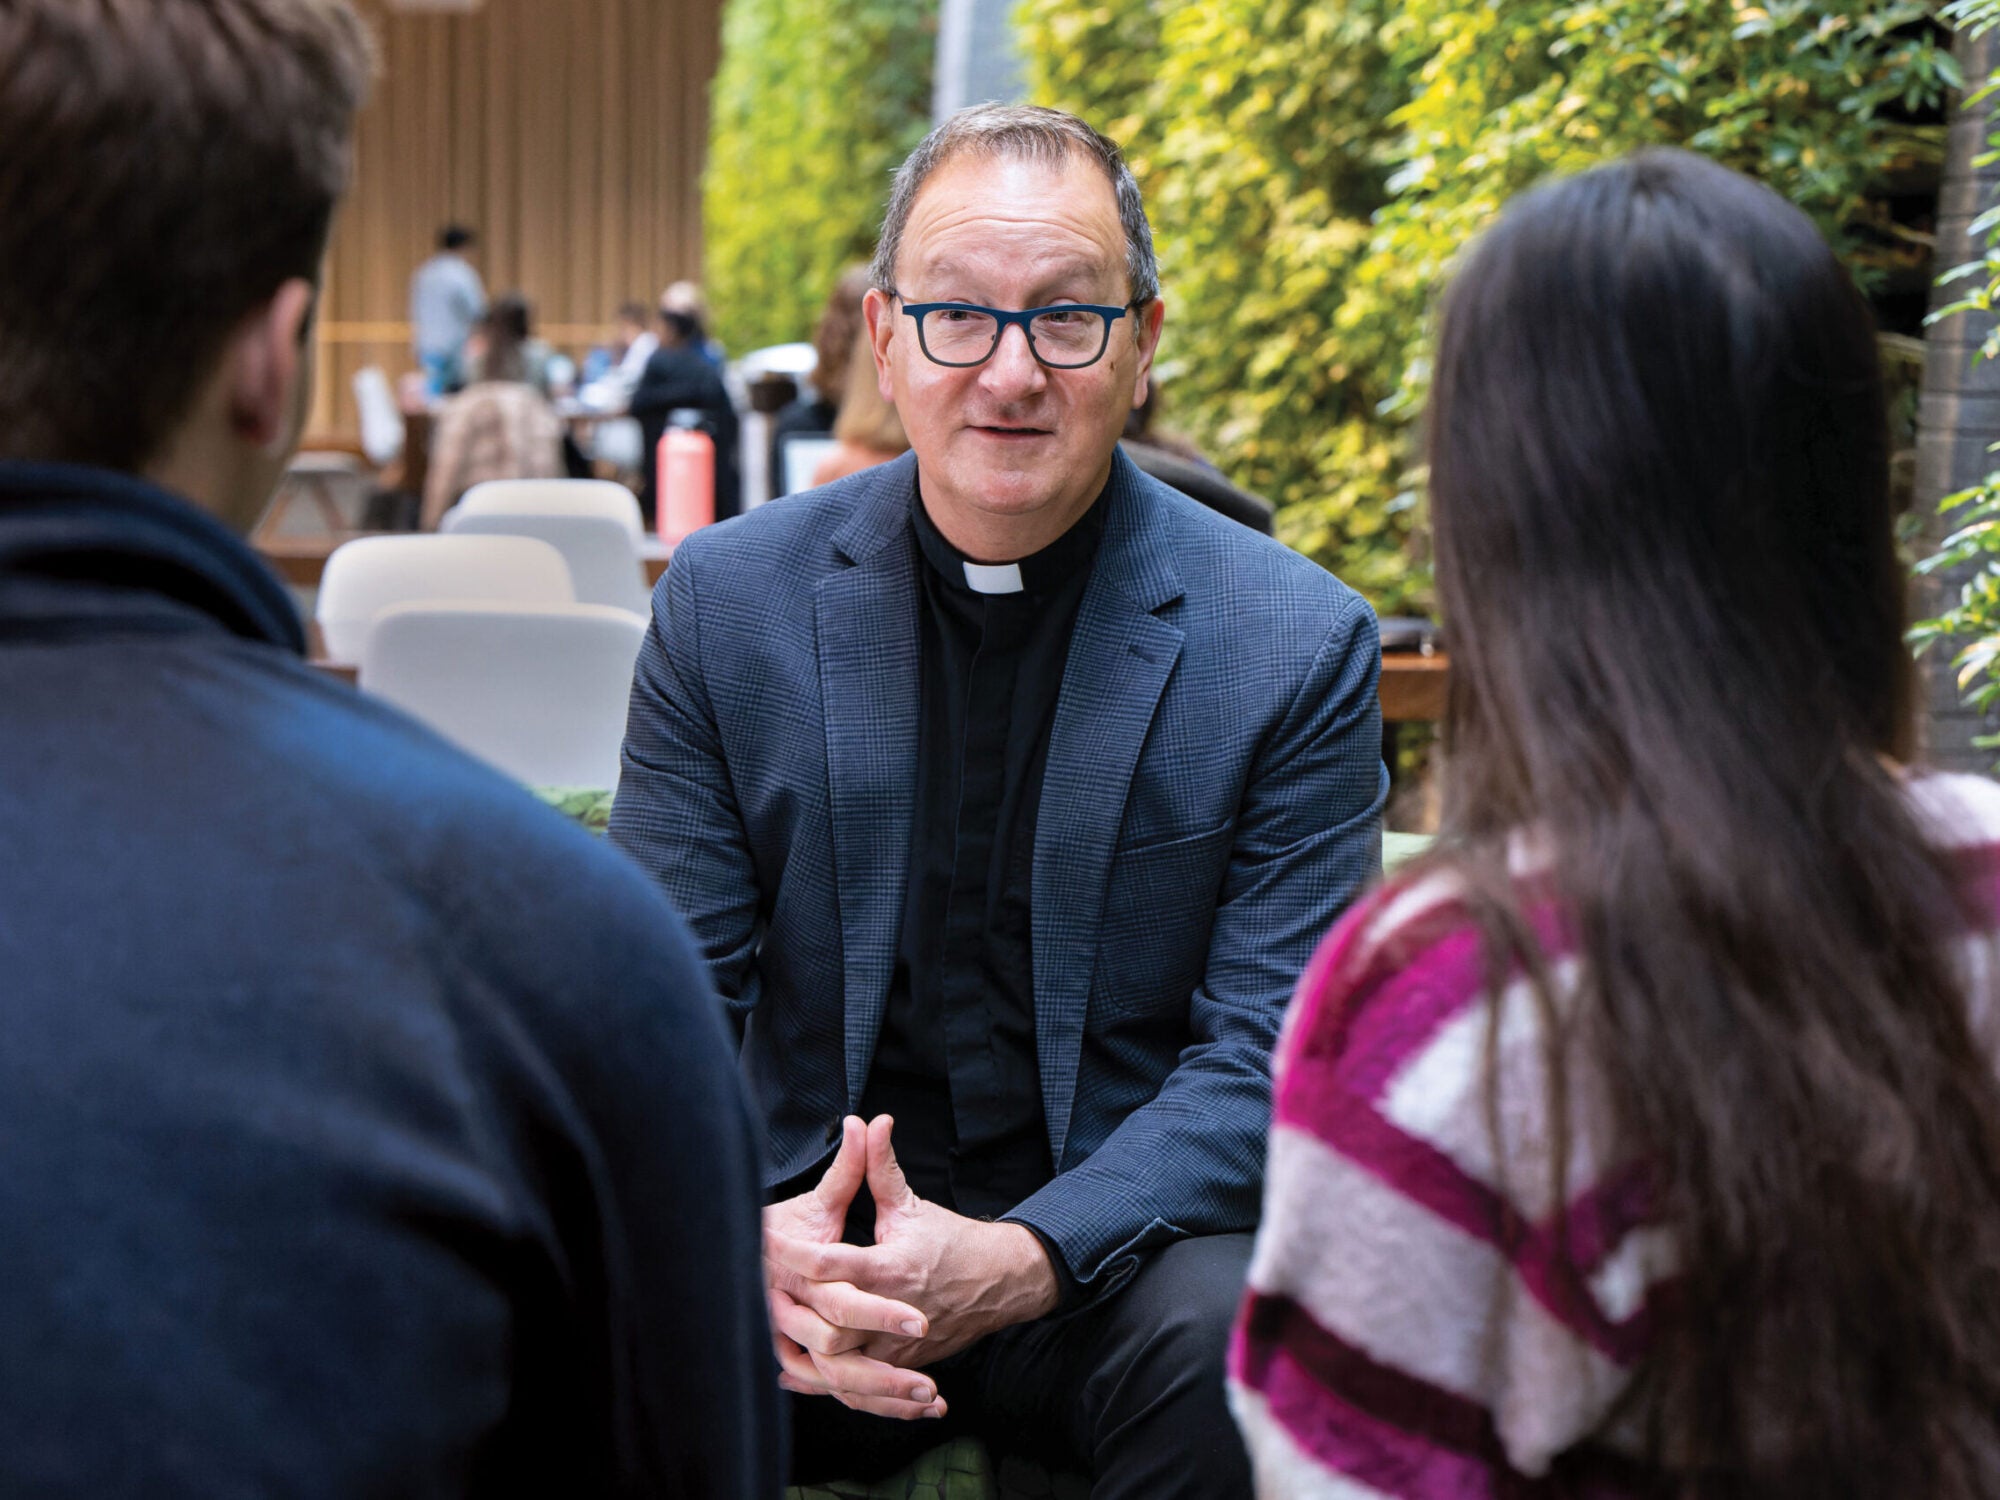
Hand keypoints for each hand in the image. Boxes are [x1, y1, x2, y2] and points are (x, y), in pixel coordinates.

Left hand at [763, 1115, 942, 1419]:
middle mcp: (891, 1312)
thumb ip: (881, 1166)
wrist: (998, 1282)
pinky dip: (821, 1383)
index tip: (763, 1237)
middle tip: (754, 1292)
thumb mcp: (910, 1203)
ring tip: (763, 1333)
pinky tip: (791, 1371)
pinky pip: (856, 1387)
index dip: (790, 1251)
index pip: (829, 1264)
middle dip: (789, 1314)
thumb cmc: (950, 1240)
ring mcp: (896, 1346)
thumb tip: (869, 1121)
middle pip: (828, 1327)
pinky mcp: (899, 1363)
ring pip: (840, 1367)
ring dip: (799, 1353)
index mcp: (890, 1268)